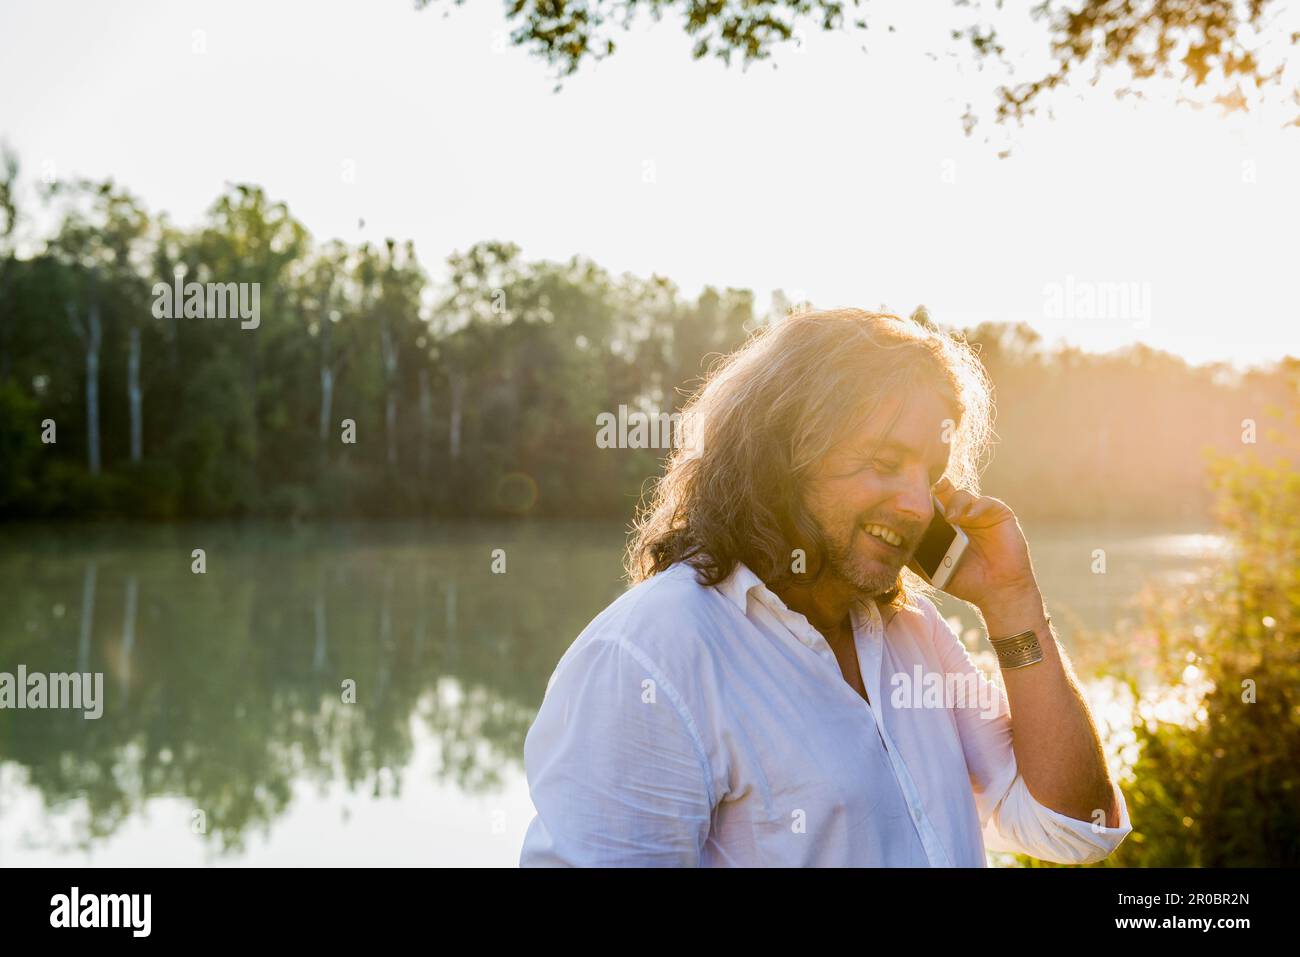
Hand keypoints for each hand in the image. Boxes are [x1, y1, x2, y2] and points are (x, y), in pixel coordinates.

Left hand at [916, 477, 1040, 615]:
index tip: (907, 500)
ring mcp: (978, 513)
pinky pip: (985, 502)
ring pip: (961, 495)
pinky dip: (976, 506)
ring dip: (954, 503)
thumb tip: (889, 547)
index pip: (929, 506)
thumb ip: (915, 558)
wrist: (997, 591)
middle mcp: (960, 515)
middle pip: (943, 494)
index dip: (920, 502)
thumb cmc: (966, 581)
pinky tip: (970, 517)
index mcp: (943, 526)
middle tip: (925, 492)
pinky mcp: (998, 513)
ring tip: (951, 517)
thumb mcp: (933, 571)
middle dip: (934, 491)